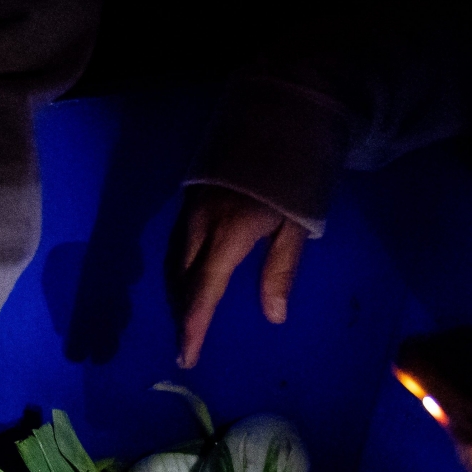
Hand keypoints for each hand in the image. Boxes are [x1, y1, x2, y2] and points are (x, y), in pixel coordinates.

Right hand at [167, 185, 310, 368]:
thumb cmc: (296, 174)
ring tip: (187, 318)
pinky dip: (178, 270)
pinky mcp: (189, 200)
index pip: (204, 289)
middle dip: (183, 312)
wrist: (279, 115)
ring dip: (178, 293)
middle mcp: (201, 222)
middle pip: (181, 279)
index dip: (194, 325)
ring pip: (172, 262)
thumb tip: (274, 316)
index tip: (187, 356)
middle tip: (189, 341)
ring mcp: (191, 209)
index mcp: (230, 231)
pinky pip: (175, 244)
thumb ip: (281, 269)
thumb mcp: (298, 223)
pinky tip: (187, 282)